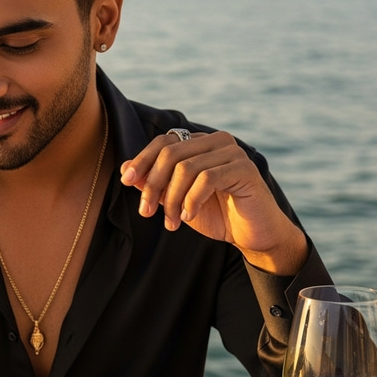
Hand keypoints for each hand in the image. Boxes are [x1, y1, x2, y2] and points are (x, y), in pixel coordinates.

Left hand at [120, 130, 307, 273]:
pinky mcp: (244, 168)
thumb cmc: (215, 215)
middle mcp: (216, 141)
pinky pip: (207, 179)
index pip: (164, 142)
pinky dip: (192, 200)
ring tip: (171, 223)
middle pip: (171, 154)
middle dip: (152, 185)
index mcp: (200, 144)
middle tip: (146, 212)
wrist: (252, 235)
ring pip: (186, 168)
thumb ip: (154, 184)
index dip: (142, 160)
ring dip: (172, 200)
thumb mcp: (176, 200)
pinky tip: (189, 217)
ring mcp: (232, 152)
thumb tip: (125, 168)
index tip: (125, 181)